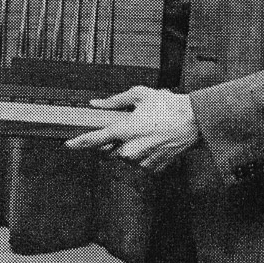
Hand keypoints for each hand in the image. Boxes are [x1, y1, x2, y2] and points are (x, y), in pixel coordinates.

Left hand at [66, 85, 198, 169]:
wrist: (195, 121)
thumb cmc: (168, 105)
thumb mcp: (139, 94)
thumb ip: (114, 100)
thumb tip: (95, 104)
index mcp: (125, 129)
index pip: (95, 140)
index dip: (79, 143)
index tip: (68, 145)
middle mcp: (131, 148)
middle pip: (107, 151)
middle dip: (110, 142)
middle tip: (125, 129)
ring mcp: (142, 160)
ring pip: (123, 158)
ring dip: (126, 148)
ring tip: (144, 133)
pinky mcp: (153, 167)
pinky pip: (138, 163)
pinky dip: (140, 154)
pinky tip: (152, 142)